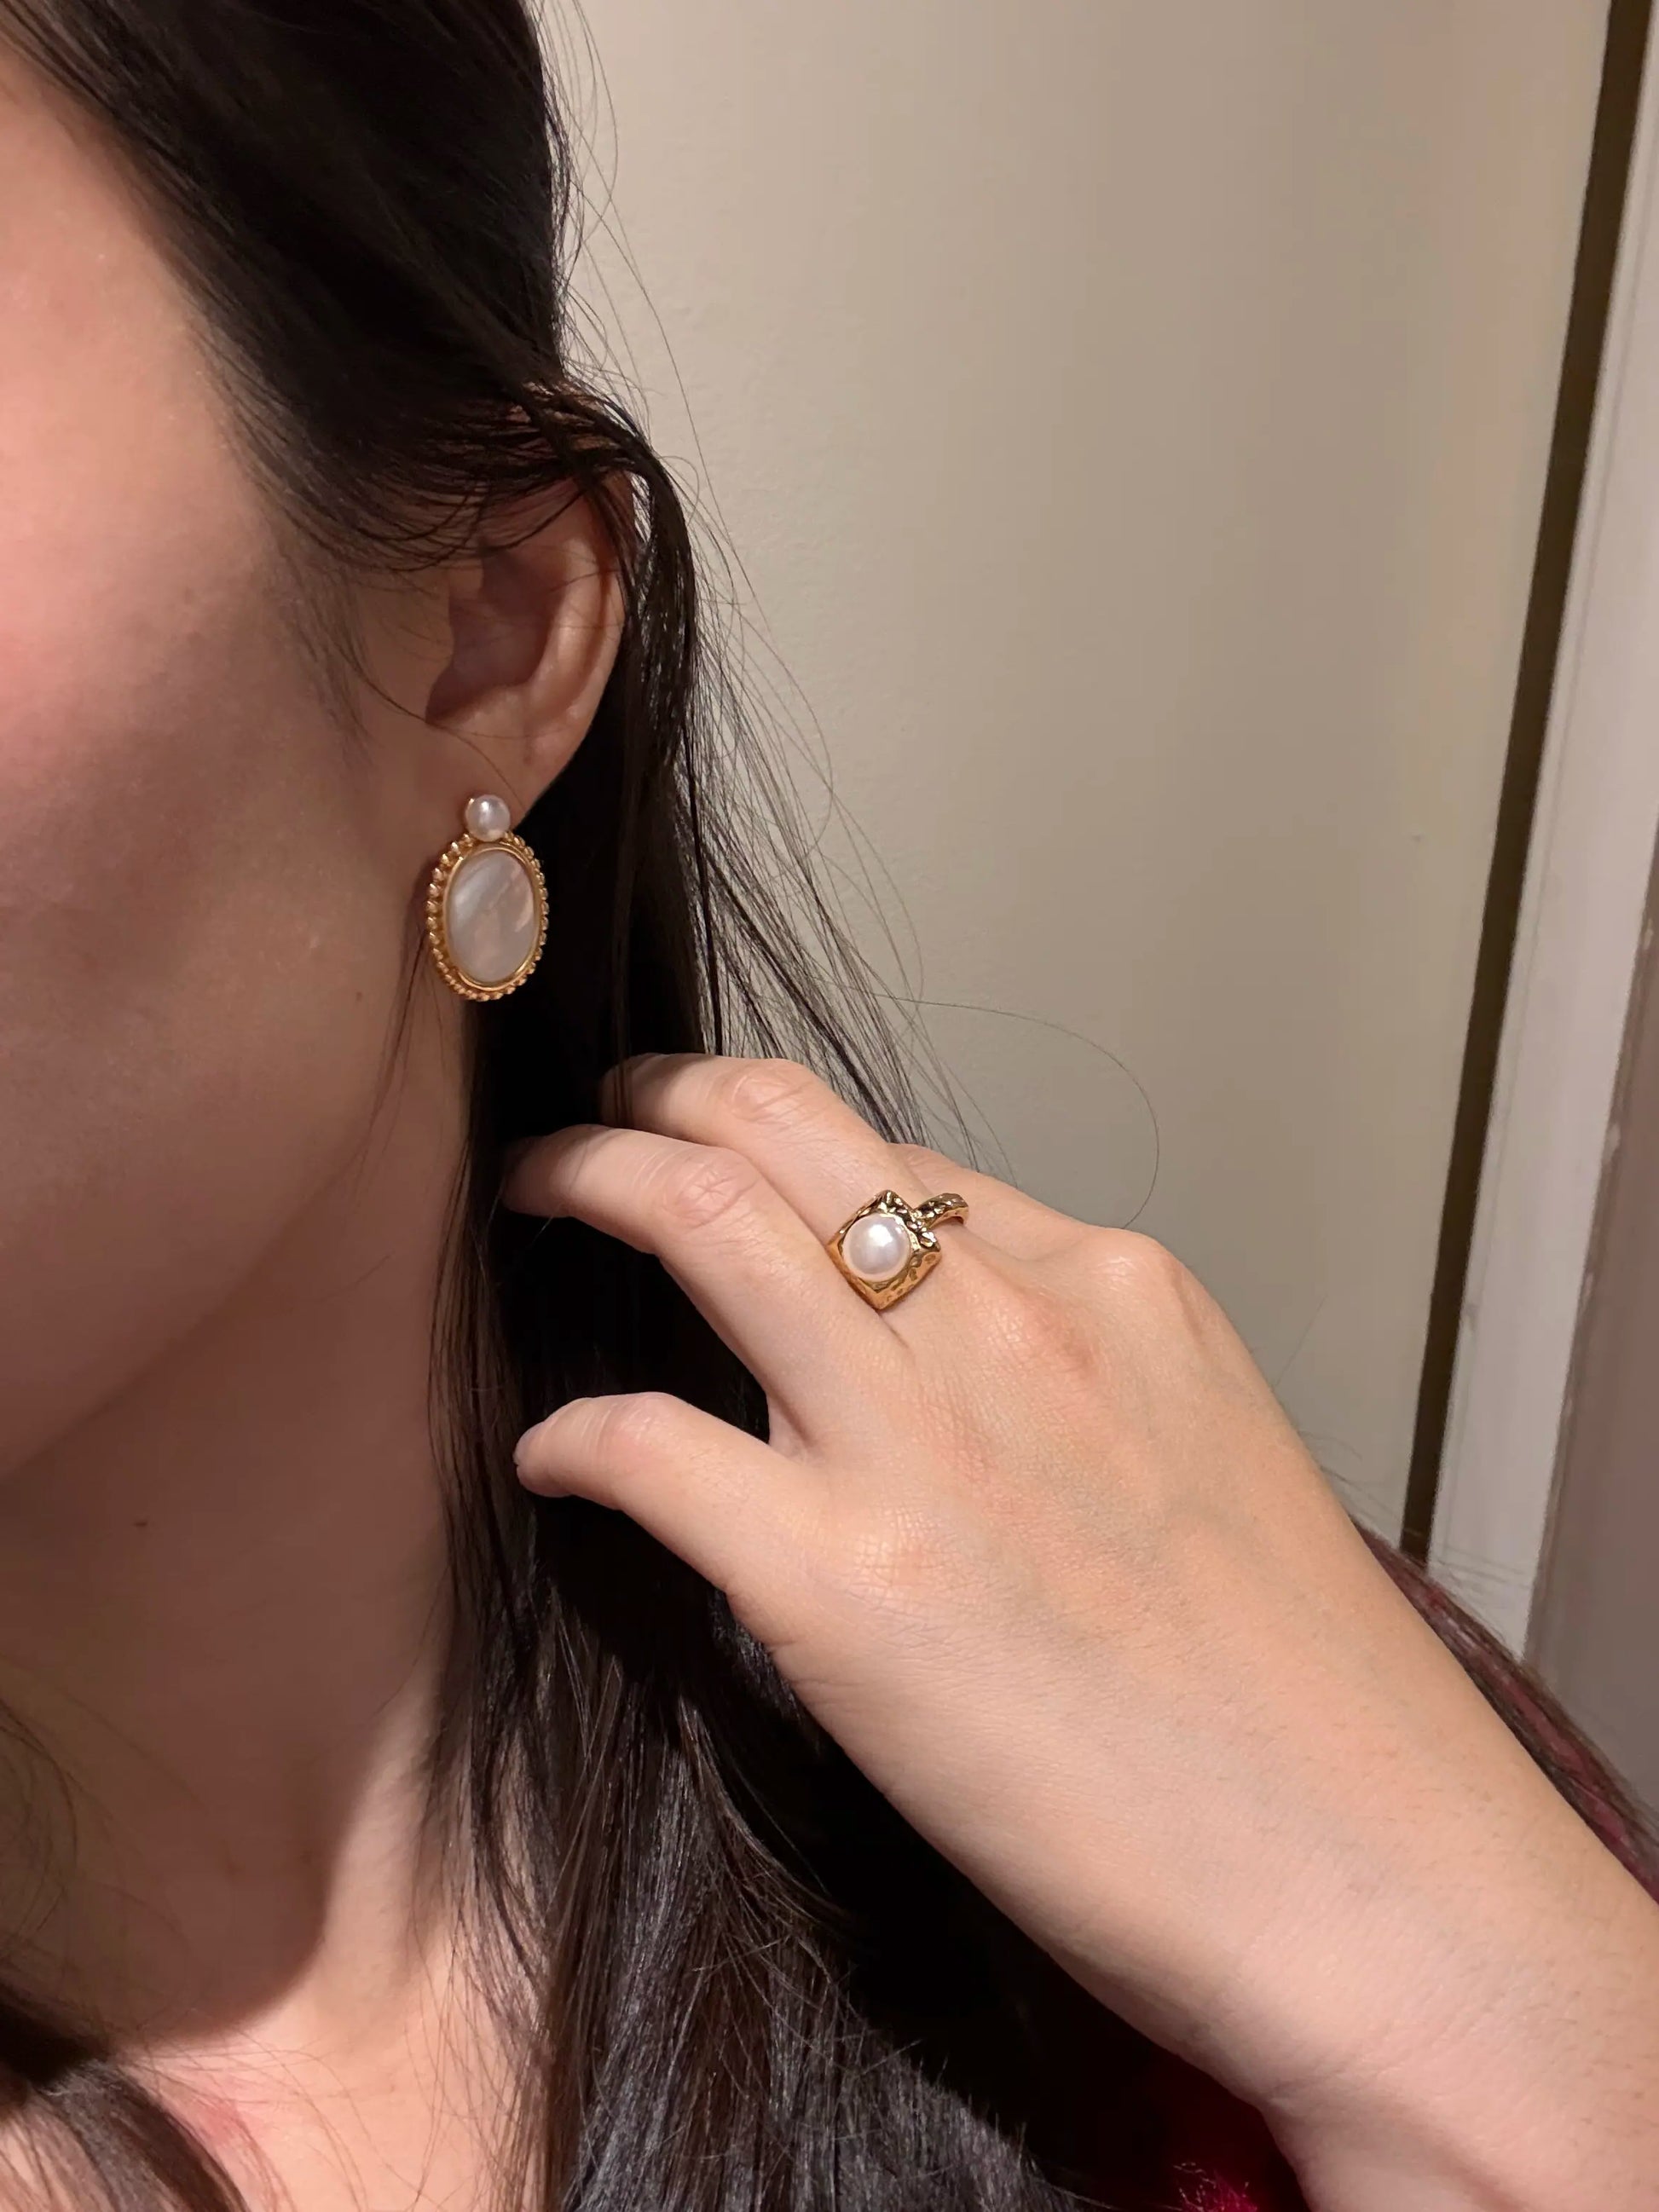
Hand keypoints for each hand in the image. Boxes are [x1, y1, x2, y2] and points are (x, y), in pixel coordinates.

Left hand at [506, 1054, 1658, 2211]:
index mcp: (1112, 1288)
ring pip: (699, 1220)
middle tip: (599, 1114)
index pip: (897, 1153)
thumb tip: (938, 1359)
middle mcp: (1011, 1323)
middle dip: (660, 1092)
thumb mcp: (1207, 1447)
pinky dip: (578, 1435)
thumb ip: (1075, 1376)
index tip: (721, 1142)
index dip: (782, 1134)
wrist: (1371, 1877)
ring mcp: (920, 1443)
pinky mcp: (839, 1585)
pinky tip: (553, 1458)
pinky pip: (647, 1446)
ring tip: (540, 1189)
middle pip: (782, 1128)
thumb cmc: (1303, 1698)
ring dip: (590, 1180)